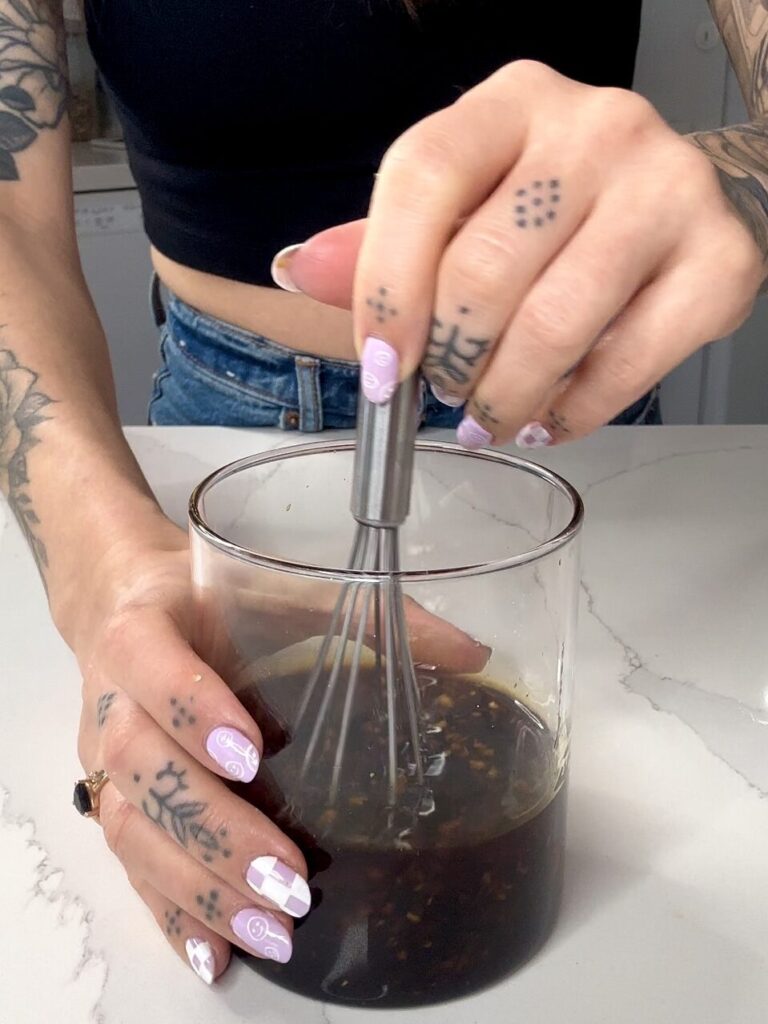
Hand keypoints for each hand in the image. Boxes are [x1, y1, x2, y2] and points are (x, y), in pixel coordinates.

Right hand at [73, 521, 488, 984]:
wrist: (127, 606)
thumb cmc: (212, 598)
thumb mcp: (282, 591)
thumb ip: (370, 615)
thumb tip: (472, 656)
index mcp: (142, 629)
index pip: (151, 666)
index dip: (192, 709)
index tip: (253, 753)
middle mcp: (110, 698)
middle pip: (140, 766)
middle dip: (214, 829)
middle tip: (287, 876)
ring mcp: (101, 756)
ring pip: (129, 828)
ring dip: (196, 886)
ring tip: (268, 927)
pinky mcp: (111, 799)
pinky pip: (127, 865)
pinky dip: (169, 912)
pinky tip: (214, 952)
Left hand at [284, 61, 765, 445]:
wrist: (671, 209)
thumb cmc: (551, 216)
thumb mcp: (458, 212)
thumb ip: (382, 244)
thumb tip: (300, 270)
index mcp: (513, 103)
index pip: (423, 176)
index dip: (385, 286)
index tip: (379, 363)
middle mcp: (596, 129)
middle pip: (484, 267)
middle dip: (446, 357)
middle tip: (442, 391)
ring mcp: (667, 190)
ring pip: (553, 326)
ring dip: (502, 396)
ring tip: (487, 415)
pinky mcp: (718, 261)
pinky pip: (625, 367)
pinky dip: (571, 413)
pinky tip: (548, 418)